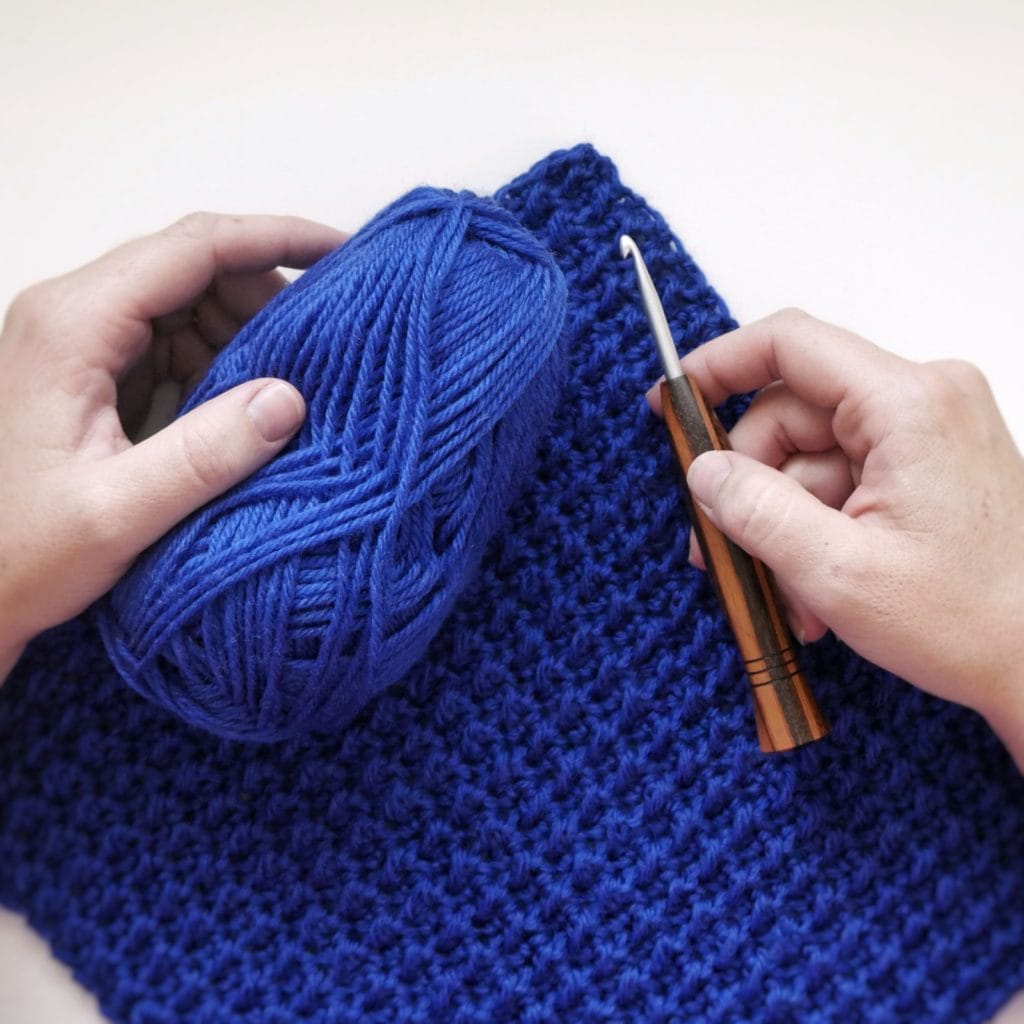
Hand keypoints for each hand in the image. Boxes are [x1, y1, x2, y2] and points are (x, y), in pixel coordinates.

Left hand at [0, 213, 344, 679]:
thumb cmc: (20, 553)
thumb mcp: (119, 513)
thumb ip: (206, 456)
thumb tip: (291, 399)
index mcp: (75, 324)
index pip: (194, 247)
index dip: (276, 239)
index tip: (343, 254)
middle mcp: (73, 312)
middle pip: (194, 265)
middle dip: (266, 297)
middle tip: (324, 349)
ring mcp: (81, 338)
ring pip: (188, 299)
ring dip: (245, 332)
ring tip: (291, 385)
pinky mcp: (93, 369)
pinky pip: (173, 339)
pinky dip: (220, 361)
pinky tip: (244, 406)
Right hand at [648, 309, 1023, 765]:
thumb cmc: (970, 620)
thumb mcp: (838, 572)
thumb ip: (757, 511)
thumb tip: (702, 469)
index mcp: (908, 404)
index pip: (790, 344)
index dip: (717, 367)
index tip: (668, 404)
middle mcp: (922, 400)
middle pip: (789, 414)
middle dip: (749, 485)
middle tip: (720, 549)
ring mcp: (925, 432)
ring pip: (809, 456)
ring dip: (783, 523)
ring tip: (791, 594)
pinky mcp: (924, 464)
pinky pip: (841, 478)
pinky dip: (816, 528)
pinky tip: (815, 587)